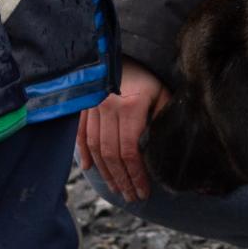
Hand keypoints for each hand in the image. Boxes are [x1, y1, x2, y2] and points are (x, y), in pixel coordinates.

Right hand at [78, 59, 168, 202]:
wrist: (123, 51)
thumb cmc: (148, 75)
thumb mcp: (162, 94)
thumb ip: (163, 119)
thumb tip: (167, 149)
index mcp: (129, 108)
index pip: (130, 151)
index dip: (136, 175)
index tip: (144, 191)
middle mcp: (107, 109)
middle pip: (111, 155)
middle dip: (123, 179)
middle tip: (132, 197)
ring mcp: (92, 107)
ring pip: (95, 148)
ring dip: (105, 173)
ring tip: (117, 188)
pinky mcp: (83, 106)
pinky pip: (80, 134)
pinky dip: (84, 153)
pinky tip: (90, 169)